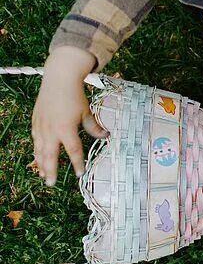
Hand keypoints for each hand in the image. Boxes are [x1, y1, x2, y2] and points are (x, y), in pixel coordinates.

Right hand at [31, 46, 106, 185]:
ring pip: (39, 150)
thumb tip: (105, 136)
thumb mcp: (87, 112)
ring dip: (41, 164)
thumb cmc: (75, 95)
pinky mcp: (35, 122)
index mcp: (66, 129)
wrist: (59, 79)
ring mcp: (41, 127)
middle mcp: (51, 130)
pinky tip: (38, 157)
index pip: (73, 151)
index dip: (77, 163)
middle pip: (50, 156)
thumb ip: (94, 127)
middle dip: (51, 171)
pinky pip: (35, 141)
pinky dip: (36, 151)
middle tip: (51, 183)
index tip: (80, 173)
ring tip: (43, 175)